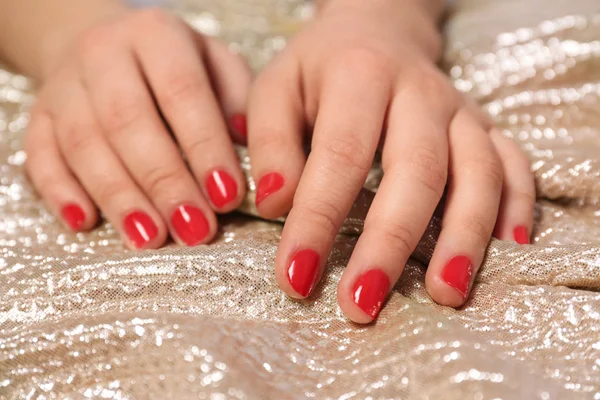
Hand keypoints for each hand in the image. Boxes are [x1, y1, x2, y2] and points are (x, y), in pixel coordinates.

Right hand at [25, 8, 251, 247]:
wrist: (107, 44)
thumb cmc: (177, 66)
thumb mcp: (217, 64)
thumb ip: (237, 99)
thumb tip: (249, 147)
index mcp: (156, 34)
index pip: (182, 92)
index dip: (204, 147)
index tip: (226, 196)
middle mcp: (103, 52)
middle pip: (129, 122)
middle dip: (164, 182)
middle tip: (194, 229)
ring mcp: (64, 84)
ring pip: (84, 144)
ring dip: (119, 197)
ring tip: (151, 237)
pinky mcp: (38, 115)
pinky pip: (40, 154)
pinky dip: (61, 191)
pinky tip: (85, 222)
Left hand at [248, 0, 534, 321]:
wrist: (376, 29)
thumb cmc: (320, 69)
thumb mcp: (277, 88)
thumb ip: (271, 144)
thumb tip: (276, 206)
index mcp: (360, 75)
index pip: (340, 156)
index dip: (317, 220)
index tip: (295, 276)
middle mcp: (419, 93)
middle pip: (416, 172)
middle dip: (390, 244)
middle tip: (362, 303)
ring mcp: (460, 110)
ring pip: (478, 173)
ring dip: (464, 237)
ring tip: (445, 294)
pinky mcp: (484, 126)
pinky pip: (514, 163)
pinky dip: (516, 205)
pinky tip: (510, 248)